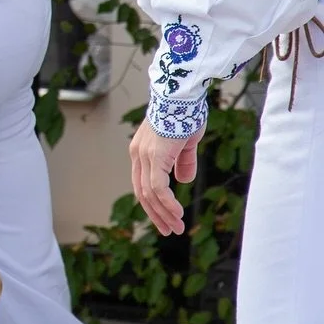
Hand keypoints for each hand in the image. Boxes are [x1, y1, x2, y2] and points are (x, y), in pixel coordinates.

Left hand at [129, 119, 201, 236]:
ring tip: (177, 227)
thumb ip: (182, 161)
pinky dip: (167, 203)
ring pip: (149, 194)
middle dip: (157, 214)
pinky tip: (178, 214)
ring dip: (164, 213)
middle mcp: (138, 155)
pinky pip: (158, 187)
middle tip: (170, 230)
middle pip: (142, 193)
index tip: (165, 218)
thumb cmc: (185, 113)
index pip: (142, 184)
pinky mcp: (155, 156)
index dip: (153, 203)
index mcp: (141, 151)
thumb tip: (184, 181)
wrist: (182, 93)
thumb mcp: (185, 142)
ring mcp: (144, 155)